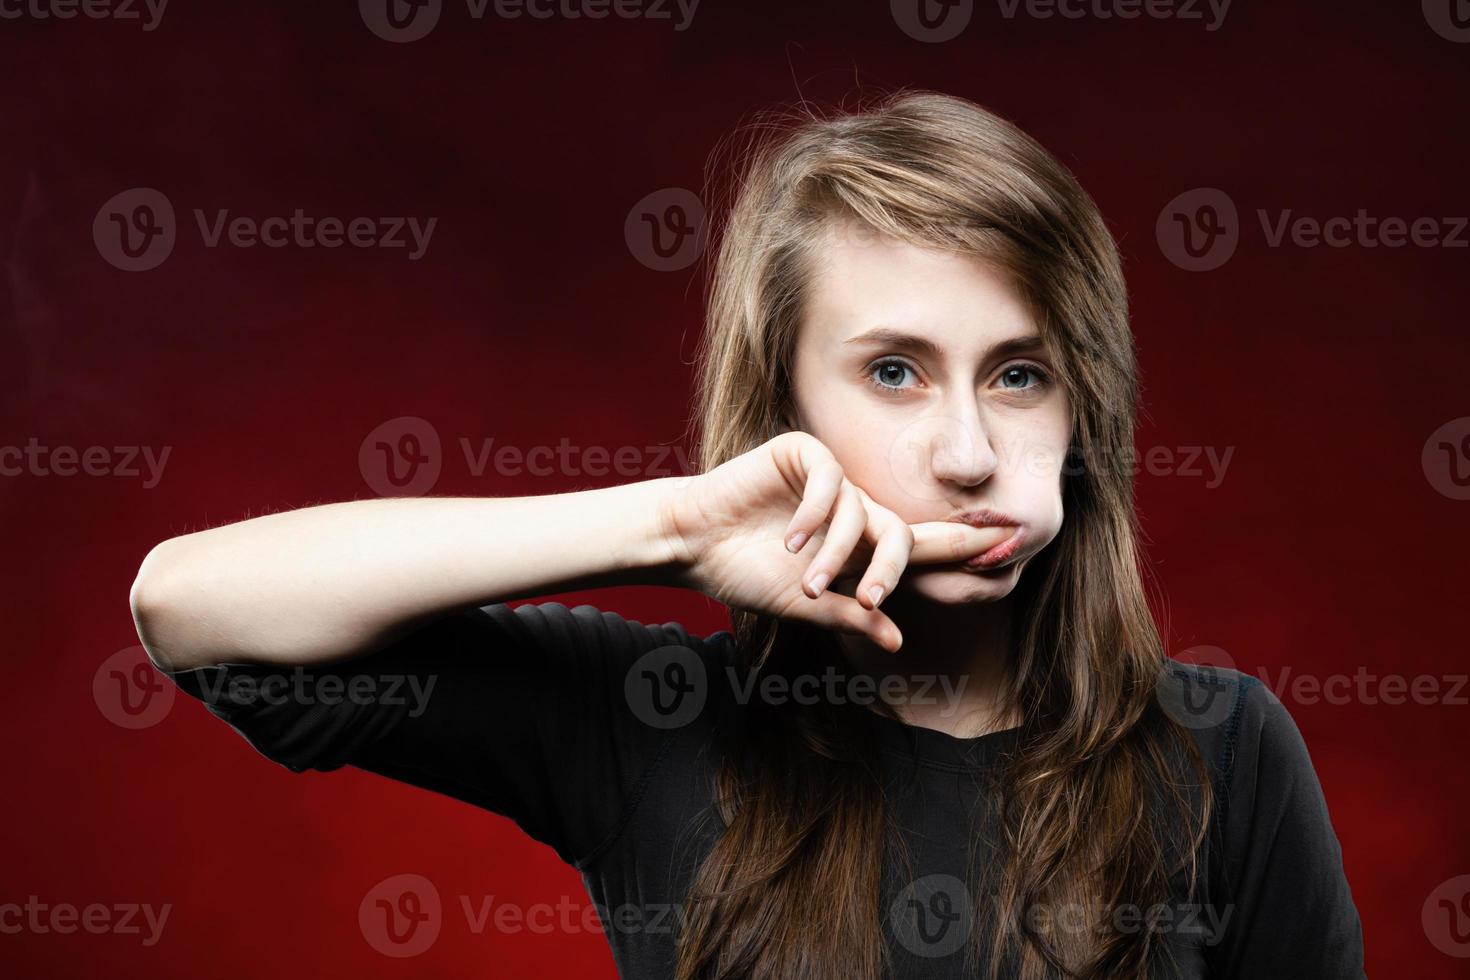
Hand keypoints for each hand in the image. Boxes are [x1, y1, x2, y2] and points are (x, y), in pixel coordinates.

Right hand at [660, 431, 1012, 651]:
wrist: (694, 545)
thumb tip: (900, 640)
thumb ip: (851, 614)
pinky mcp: (805, 454)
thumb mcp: (804, 604)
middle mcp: (852, 511)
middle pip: (899, 533)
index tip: (1009, 546)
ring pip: (863, 512)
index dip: (961, 548)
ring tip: (805, 579)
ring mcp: (830, 481)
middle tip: (870, 596)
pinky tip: (790, 537)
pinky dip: (816, 513)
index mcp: (857, 548)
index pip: (918, 548)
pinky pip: (832, 480)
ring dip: (836, 553)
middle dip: (890, 568)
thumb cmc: (744, 574)